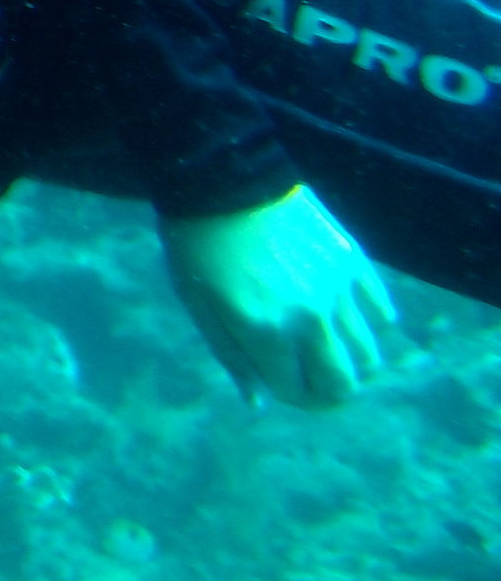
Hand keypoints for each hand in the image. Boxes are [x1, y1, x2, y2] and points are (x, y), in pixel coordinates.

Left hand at [161, 185, 395, 407]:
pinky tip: (349, 321)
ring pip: (370, 353)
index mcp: (265, 331)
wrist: (221, 176)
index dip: (292, 397)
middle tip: (318, 385)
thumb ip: (233, 357)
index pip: (298, 391)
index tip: (283, 387)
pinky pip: (381, 310)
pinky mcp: (352, 260)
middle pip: (345, 382)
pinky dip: (373, 325)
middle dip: (331, 394)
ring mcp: (336, 287)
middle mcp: (309, 316)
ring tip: (333, 356)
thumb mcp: (199, 304)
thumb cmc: (198, 243)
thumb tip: (261, 404)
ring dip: (357, 366)